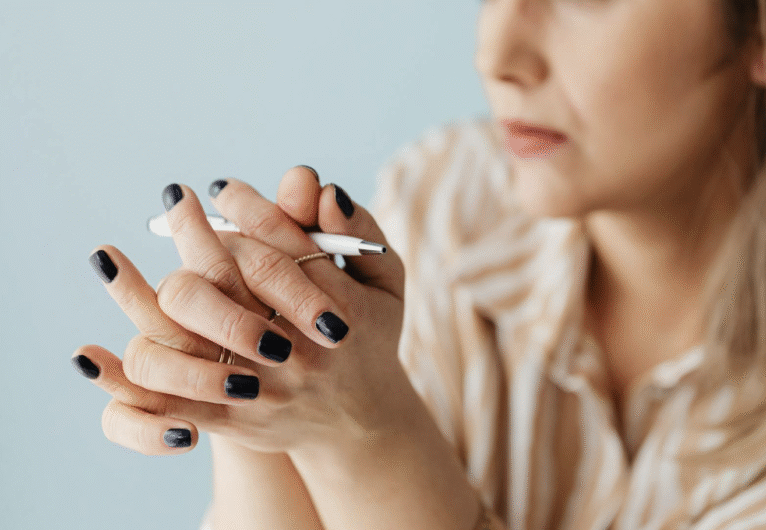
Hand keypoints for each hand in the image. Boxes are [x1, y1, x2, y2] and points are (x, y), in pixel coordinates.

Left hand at [73, 168, 407, 454]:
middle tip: (181, 206)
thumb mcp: (385, 280)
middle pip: (230, 281)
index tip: (220, 186)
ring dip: (143, 294)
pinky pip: (172, 403)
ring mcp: (266, 387)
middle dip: (197, 236)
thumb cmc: (371, 335)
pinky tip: (85, 353)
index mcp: (343, 310)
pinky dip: (124, 383)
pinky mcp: (236, 420)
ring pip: (189, 336)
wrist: (362, 422)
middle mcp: (302, 349)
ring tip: (110, 258)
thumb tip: (322, 189)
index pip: (284, 245)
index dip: (247, 207)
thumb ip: (358, 230)